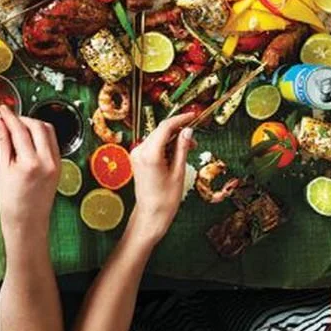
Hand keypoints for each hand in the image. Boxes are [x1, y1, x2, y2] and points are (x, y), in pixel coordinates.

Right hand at [0, 107, 59, 245]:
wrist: (27, 224)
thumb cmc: (11, 202)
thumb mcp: (2, 169)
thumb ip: (3, 142)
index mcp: (30, 163)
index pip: (20, 129)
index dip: (9, 116)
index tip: (0, 109)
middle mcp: (48, 161)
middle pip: (37, 125)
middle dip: (22, 118)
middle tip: (8, 118)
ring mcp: (56, 163)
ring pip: (48, 131)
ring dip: (33, 124)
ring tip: (17, 128)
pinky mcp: (59, 166)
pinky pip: (52, 142)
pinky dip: (41, 135)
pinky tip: (28, 138)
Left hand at [126, 112, 197, 245]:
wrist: (151, 214)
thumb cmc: (166, 198)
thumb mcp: (179, 172)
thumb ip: (182, 148)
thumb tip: (188, 130)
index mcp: (150, 154)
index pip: (165, 127)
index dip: (180, 119)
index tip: (193, 116)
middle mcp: (139, 150)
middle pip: (160, 131)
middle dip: (178, 131)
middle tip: (194, 139)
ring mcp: (136, 154)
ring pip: (157, 137)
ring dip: (172, 138)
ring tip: (188, 148)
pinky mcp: (137, 158)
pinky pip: (152, 145)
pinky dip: (165, 145)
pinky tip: (176, 153)